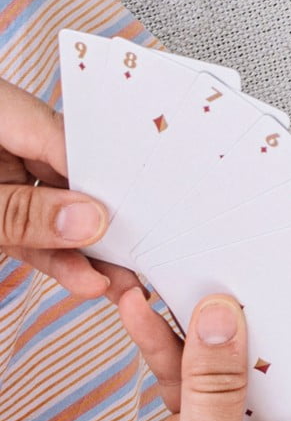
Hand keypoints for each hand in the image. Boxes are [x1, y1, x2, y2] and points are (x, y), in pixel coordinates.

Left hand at [0, 77, 125, 299]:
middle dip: (106, 222)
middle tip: (145, 256)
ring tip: (118, 283)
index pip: (73, 142)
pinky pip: (29, 228)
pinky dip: (52, 255)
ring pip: (53, 209)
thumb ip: (23, 211)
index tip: (145, 217)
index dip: (110, 181)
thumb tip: (88, 221)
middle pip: (72, 176)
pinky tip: (82, 279)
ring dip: (84, 251)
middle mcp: (5, 137)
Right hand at [78, 289, 290, 420]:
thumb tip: (230, 318)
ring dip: (194, 330)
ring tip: (168, 277)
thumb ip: (216, 391)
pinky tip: (145, 316)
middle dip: (244, 316)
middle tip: (222, 259)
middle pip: (275, 366)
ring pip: (227, 371)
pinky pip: (193, 388)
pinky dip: (169, 356)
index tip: (285, 272)